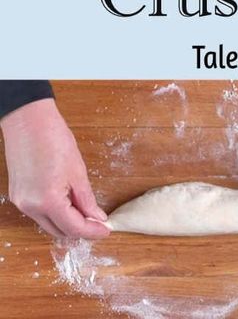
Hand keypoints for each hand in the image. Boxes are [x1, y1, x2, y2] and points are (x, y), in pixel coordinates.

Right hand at [1, 99, 108, 239]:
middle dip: (80, 229)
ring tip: (85, 211)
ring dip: (66, 222)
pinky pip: (38, 213)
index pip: (74, 228)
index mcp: (48, 200)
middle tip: (98, 221)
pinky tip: (67, 202)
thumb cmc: (54, 138)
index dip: (92, 231)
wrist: (29, 120)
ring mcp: (22, 202)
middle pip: (59, 231)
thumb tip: (97, 217)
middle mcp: (31, 207)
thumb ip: (86, 199)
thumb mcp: (77, 170)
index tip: (106, 229)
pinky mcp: (18, 195)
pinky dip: (54, 213)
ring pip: (47, 224)